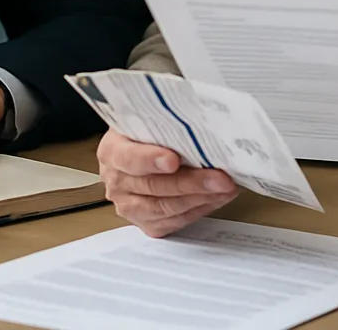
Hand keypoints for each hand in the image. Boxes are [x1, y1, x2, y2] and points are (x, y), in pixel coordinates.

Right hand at [97, 129, 237, 237]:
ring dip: (200, 198)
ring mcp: (129, 206)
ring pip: (166, 208)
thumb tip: (197, 114)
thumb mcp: (146, 115)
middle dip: (191, 182)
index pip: (129, 158)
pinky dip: (199, 209)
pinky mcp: (146, 222)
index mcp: (112, 150)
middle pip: (154, 186)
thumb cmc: (148, 129)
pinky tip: (217, 198)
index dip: (151, 160)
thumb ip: (162, 119)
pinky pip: (174, 222)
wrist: (138, 146)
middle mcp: (117, 181)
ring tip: (225, 187)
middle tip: (220, 177)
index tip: (174, 160)